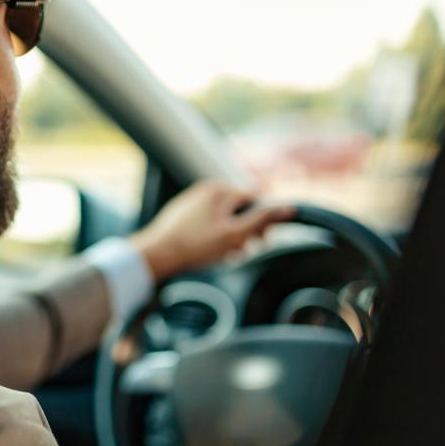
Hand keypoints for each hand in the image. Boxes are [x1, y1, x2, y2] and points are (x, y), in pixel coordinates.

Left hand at [128, 180, 293, 280]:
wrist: (156, 255)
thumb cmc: (195, 245)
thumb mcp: (234, 235)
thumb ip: (262, 220)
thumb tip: (288, 208)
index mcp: (220, 189)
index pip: (255, 200)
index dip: (263, 222)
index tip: (261, 241)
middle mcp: (206, 190)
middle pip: (239, 210)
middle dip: (245, 231)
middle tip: (241, 251)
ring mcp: (193, 202)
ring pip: (224, 219)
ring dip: (230, 238)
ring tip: (224, 255)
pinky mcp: (183, 215)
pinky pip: (208, 224)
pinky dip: (215, 238)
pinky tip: (210, 254)